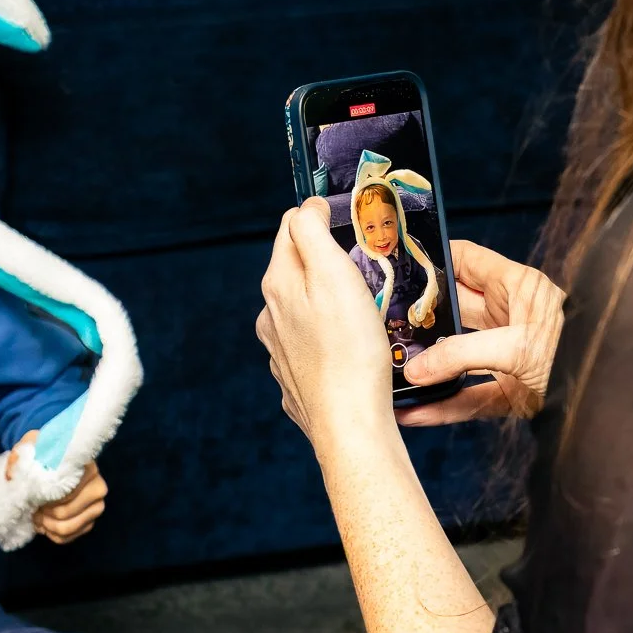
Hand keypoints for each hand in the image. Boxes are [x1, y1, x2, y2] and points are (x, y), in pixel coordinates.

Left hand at [6, 430, 107, 543]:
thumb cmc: (43, 454)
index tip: (34, 495)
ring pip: (67, 528)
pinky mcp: (91, 521)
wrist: (54, 462)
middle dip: (44, 514)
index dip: (44, 498)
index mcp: (87, 468)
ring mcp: (97, 506)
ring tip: (38, 516)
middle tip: (33, 508)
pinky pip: (69, 537)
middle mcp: (98, 487)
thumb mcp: (29, 448)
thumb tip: (12, 476)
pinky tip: (45, 523)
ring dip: (47, 526)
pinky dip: (53, 534)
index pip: (65, 492)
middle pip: (65, 513)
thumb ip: (19, 458)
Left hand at [256, 197, 395, 447]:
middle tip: (362, 266)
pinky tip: (349, 350)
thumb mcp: (336, 276)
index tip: (348, 222)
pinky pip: (309, 346)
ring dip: (324, 302)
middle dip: (323, 262)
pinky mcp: (295, 380)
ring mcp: (279, 350)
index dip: (319, 217)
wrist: (350, 425)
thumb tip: (304, 208)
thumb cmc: (351, 351)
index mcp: (279, 284)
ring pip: (301, 309)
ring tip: (360, 311)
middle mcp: (271, 315)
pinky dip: (326, 339)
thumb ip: (312, 234)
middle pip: (294, 269)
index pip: (290, 227)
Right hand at [396, 241, 563, 425]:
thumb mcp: (518, 347)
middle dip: (418, 318)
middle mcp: (508, 317)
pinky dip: (441, 406)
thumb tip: (417, 367)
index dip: (431, 258)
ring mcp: (507, 356)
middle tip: (378, 324)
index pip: (465, 260)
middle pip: (451, 311)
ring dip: (426, 366)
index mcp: (516, 287)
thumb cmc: (579, 357)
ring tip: (388, 370)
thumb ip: (464, 354)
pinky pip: (467, 397)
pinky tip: (413, 412)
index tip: (394, 264)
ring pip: (455, 357)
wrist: (616, 406)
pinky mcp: (510, 392)